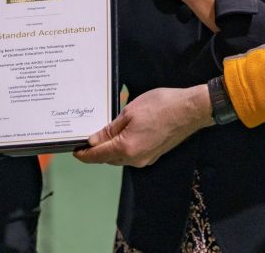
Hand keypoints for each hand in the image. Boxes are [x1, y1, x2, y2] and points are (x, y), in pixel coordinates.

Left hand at [73, 86, 212, 167]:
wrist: (190, 110)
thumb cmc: (160, 106)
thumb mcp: (129, 112)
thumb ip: (110, 129)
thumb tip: (94, 141)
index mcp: (126, 148)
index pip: (98, 155)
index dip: (84, 154)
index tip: (74, 150)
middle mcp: (135, 159)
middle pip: (108, 158)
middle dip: (95, 151)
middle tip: (84, 140)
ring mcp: (146, 158)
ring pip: (120, 157)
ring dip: (108, 150)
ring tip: (99, 136)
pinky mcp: (154, 154)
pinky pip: (131, 155)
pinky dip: (121, 148)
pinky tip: (119, 136)